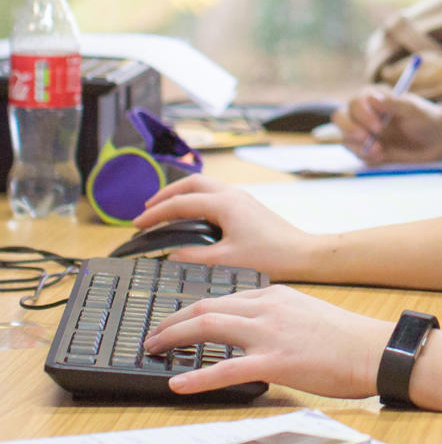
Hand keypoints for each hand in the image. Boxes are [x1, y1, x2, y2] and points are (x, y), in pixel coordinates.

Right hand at [135, 175, 321, 280]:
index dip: (156, 213)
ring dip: (182, 194)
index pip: (181, 202)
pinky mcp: (247, 206)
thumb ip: (194, 257)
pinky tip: (192, 217)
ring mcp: (241, 198)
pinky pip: (214, 194)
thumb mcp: (226, 261)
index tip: (137, 224)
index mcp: (225, 203)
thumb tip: (171, 254)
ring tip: (164, 210)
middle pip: (192, 183)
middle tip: (146, 209)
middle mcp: (233, 195)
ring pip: (204, 186)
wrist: (302, 254)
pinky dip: (196, 200)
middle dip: (166, 193)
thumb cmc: (270, 256)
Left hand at [143, 284, 390, 397]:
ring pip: (208, 327)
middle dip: (173, 320)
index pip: (224, 298)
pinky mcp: (275, 362)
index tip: (176, 321)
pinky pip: (226, 369)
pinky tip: (178, 383)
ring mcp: (269, 334)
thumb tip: (252, 328)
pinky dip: (197, 376)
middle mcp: (267, 308)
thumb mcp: (306, 312)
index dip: (193, 310)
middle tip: (153, 335)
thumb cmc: (346, 338)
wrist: (374, 349)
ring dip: (174, 337)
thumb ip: (276, 315)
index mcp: (275, 295)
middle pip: (207, 307)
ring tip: (153, 349)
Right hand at [334, 89, 441, 163]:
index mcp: (373, 97)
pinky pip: (354, 153)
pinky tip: (381, 155)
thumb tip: (372, 99)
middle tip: (367, 138)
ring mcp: (362, 132)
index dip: (363, 114)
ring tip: (380, 150)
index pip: (356, 102)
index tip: (379, 126)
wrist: (435, 143)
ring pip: (344, 136)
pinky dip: (365, 155)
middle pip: (340, 117)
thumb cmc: (425, 119)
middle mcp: (363, 113)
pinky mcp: (365, 149)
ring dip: (358, 145)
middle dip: (350, 129)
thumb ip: (394, 103)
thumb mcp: (414, 109)